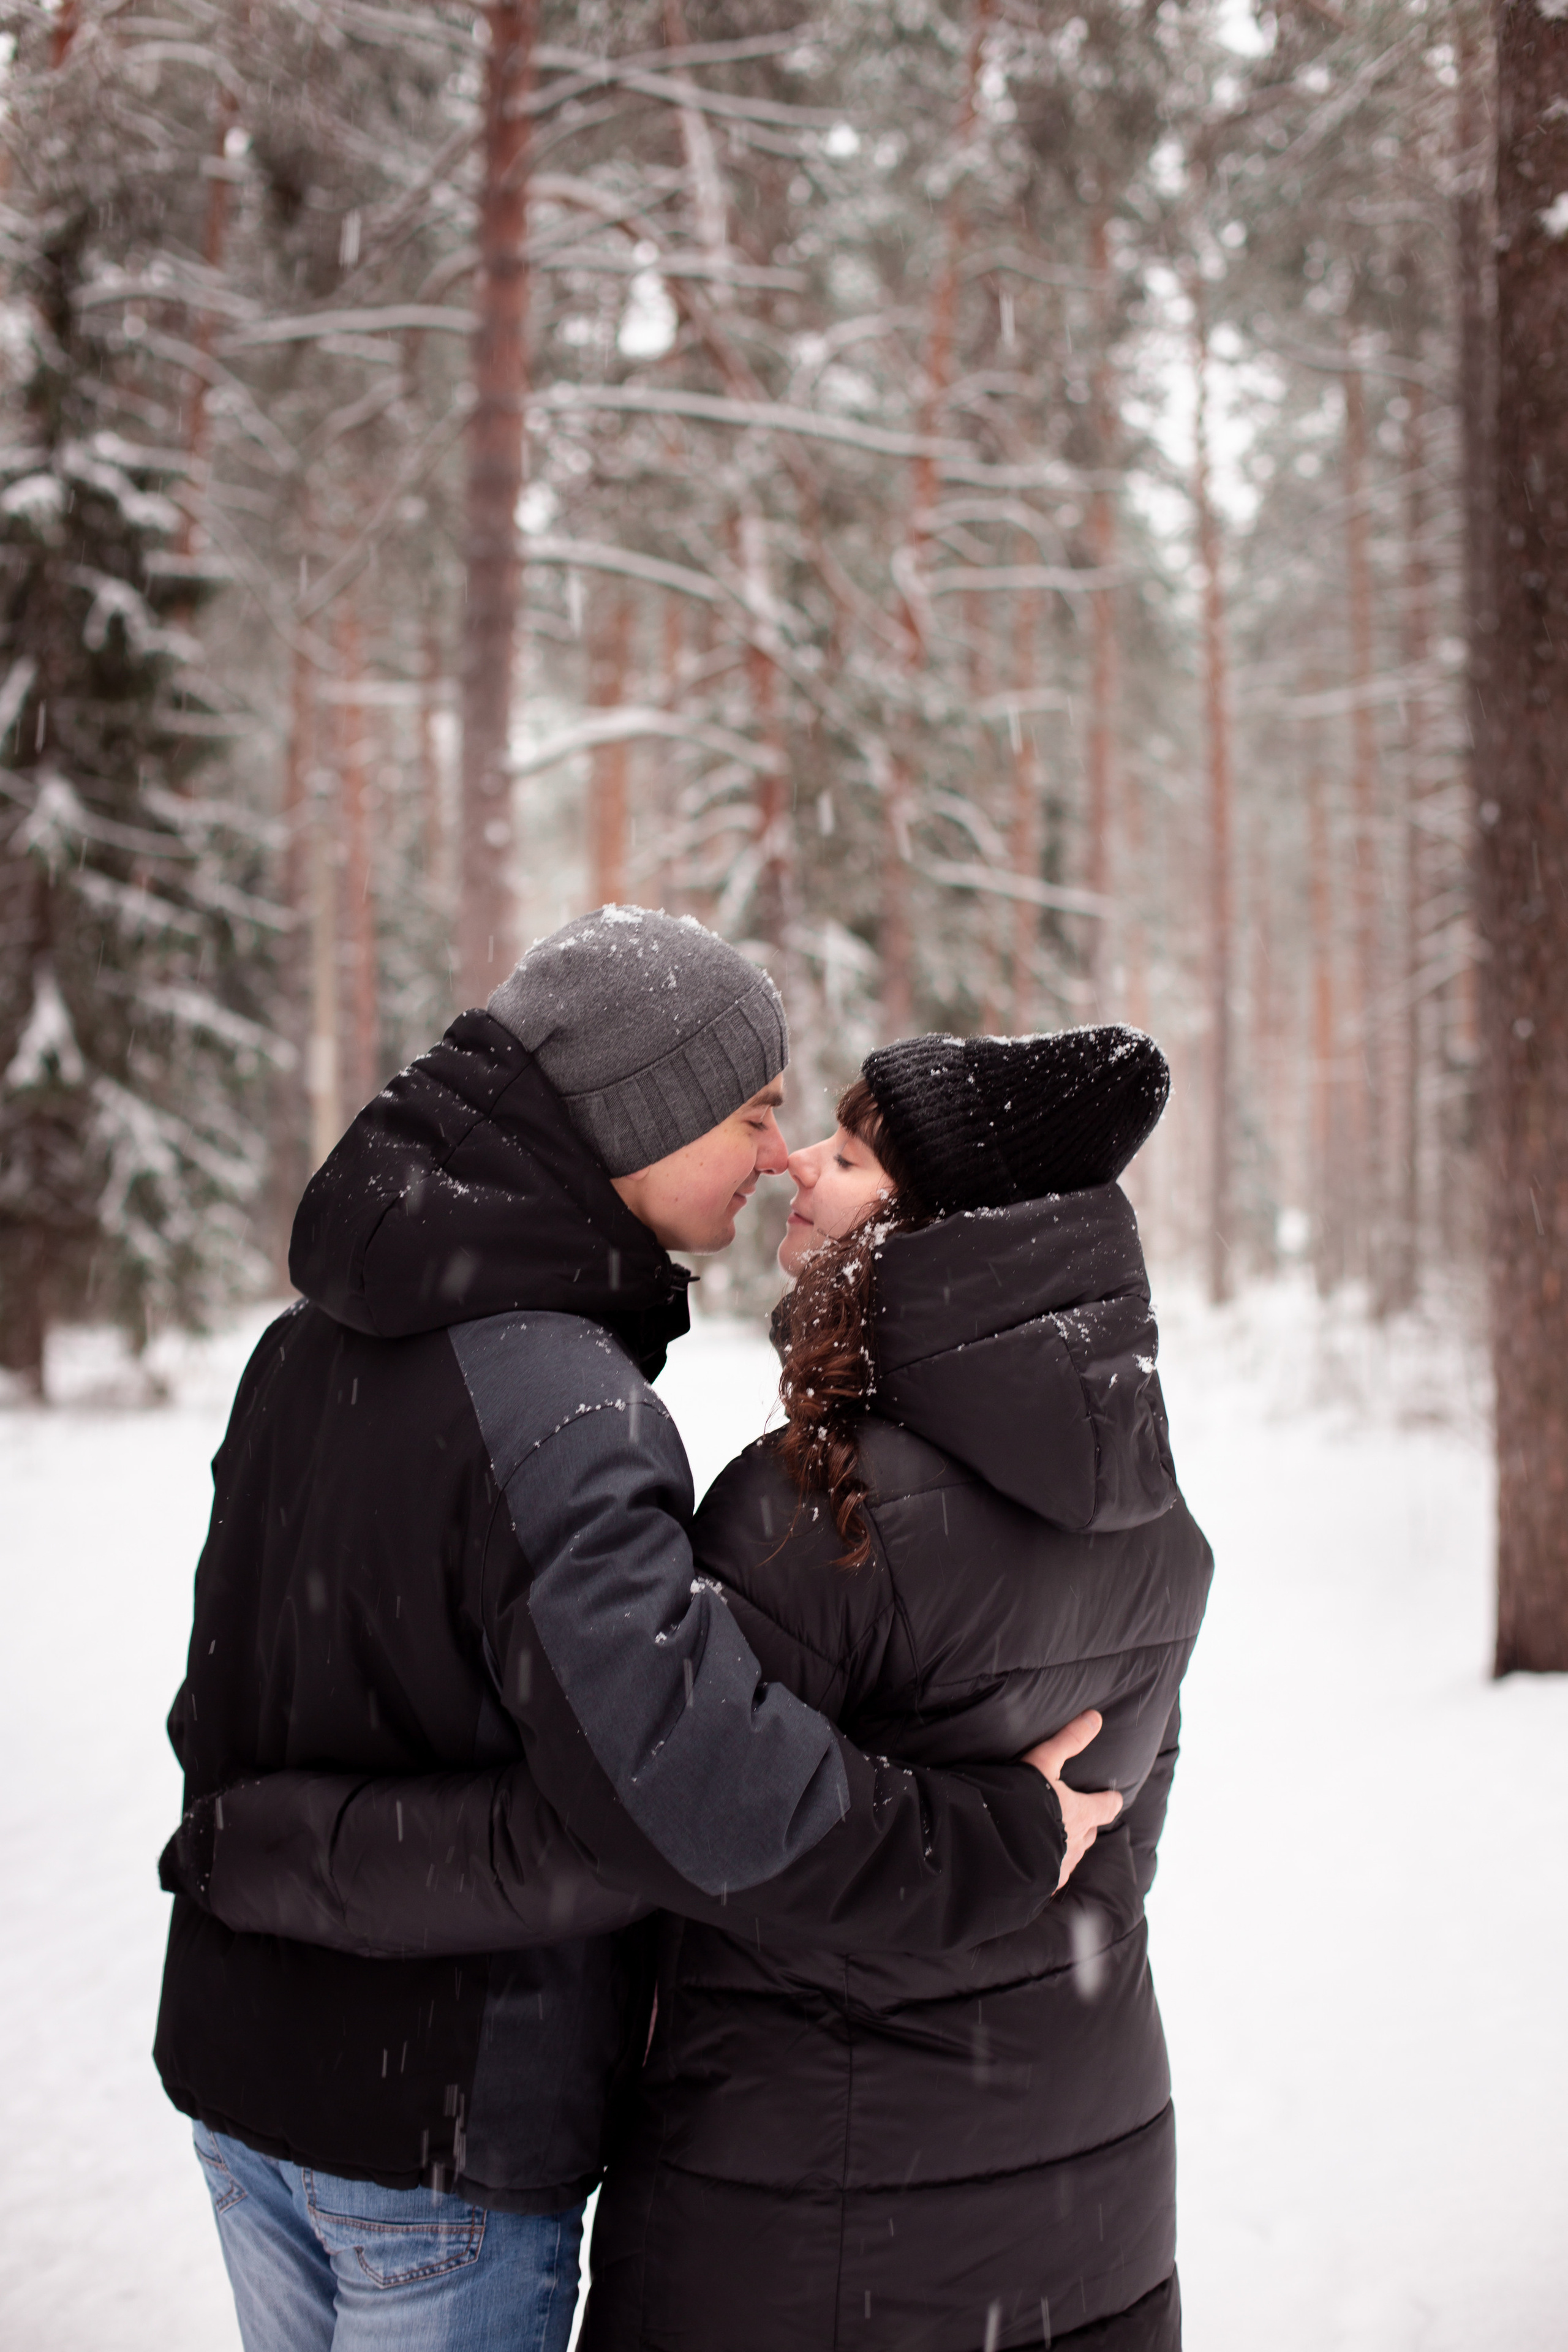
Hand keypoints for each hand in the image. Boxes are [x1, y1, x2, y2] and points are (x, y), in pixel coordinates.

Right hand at [1023, 1709, 1122, 1893]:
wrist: (998, 1846)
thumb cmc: (1023, 1800)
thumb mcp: (1043, 1762)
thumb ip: (1068, 1740)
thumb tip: (1095, 1717)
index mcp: (1081, 1813)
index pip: (1106, 1808)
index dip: (1110, 1801)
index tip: (1114, 1798)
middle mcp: (1077, 1842)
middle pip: (1091, 1833)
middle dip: (1088, 1824)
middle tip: (1082, 1817)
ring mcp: (1062, 1866)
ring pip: (1074, 1855)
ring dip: (1070, 1846)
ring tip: (1060, 1841)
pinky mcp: (1045, 1884)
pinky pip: (1055, 1876)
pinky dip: (1051, 1868)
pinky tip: (1040, 1866)